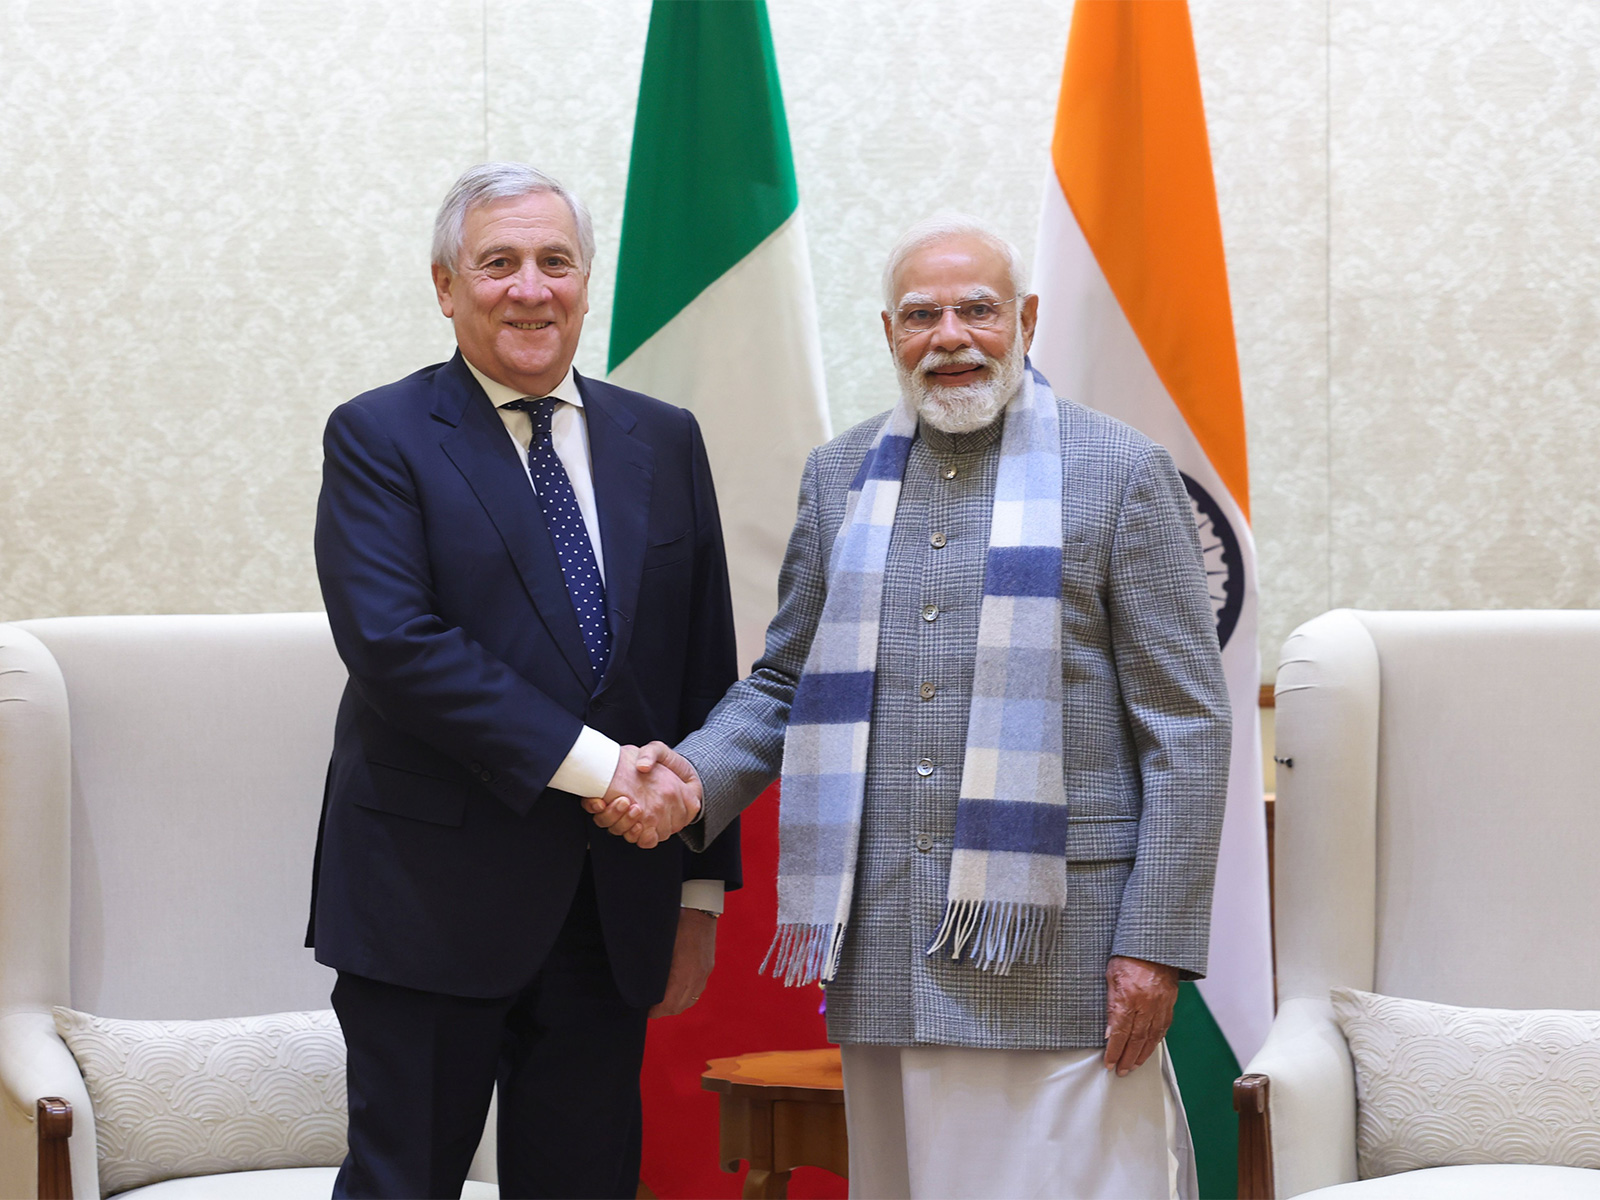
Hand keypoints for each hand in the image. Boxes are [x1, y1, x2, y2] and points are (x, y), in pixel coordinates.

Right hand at [582, 743, 700, 847]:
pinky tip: (645, 827)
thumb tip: (642, 766)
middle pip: (605, 821)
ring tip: (637, 810)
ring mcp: (637, 820)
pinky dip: (642, 837)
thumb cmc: (669, 764)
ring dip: (625, 825)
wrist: (689, 777)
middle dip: (612, 815)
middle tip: (625, 802)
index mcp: (617, 789)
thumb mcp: (658, 751)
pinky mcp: (654, 829)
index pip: (594, 803)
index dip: (592, 805)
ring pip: (621, 832)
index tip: (600, 802)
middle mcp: (622, 807)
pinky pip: (644, 841)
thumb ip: (650, 753)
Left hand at [649, 908, 716, 1017]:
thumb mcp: (658, 945)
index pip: (668, 1004)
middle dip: (664, 1011)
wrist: (699, 908)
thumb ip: (651, 967)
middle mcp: (696, 976)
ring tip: (663, 1001)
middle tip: (650, 1008)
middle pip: (679, 1006)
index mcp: (682, 972)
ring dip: (676, 1004)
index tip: (646, 1011)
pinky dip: (687, 995)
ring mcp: (704, 972)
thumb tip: (639, 983)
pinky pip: (697, 990)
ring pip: (690, 1000)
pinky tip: (678, 990)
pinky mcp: (708, 967)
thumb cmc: (674, 923)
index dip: (655, 1011)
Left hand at [1103, 955, 1178, 1075]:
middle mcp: (1147, 1004)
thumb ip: (1111, 1005)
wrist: (1154, 943)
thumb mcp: (1111, 977)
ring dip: (1142, 1054)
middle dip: (1128, 1058)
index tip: (1110, 1062)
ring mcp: (1161, 1004)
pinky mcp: (1170, 1002)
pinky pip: (1163, 1026)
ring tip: (1134, 1065)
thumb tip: (1110, 1031)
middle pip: (1137, 1039)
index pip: (1121, 1032)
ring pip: (1152, 1037)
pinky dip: (1156, 1040)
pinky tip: (1149, 1048)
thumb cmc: (1128, 955)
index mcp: (1129, 997)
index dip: (1115, 1051)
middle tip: (1121, 1070)